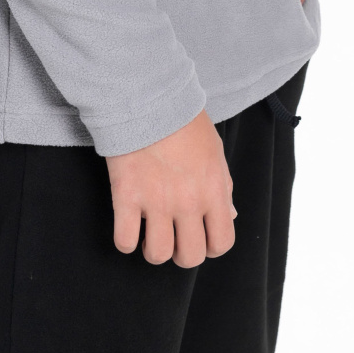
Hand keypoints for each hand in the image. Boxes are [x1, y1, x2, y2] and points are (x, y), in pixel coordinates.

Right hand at [106, 108, 236, 267]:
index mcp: (213, 190)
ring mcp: (156, 201)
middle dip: (181, 252)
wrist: (147, 96)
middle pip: (190, 257)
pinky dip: (125, 240)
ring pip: (157, 254)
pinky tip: (128, 224)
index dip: (210, 245)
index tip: (198, 236)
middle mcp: (188, 201)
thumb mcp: (214, 151)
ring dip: (153, 248)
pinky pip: (124, 241)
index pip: (221, 243)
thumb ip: (222, 187)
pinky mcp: (126, 195)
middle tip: (172, 235)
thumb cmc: (183, 121)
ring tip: (149, 230)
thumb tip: (229, 216)